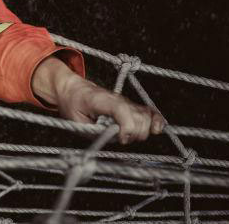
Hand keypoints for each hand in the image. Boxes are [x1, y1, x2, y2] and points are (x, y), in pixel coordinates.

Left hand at [33, 56, 164, 144]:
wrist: (72, 89)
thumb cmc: (72, 103)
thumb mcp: (75, 121)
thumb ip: (93, 131)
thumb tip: (111, 140)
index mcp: (101, 100)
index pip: (123, 111)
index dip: (127, 128)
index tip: (120, 139)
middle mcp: (118, 99)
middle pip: (139, 117)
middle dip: (134, 134)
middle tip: (120, 139)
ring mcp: (125, 102)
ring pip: (146, 116)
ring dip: (142, 131)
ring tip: (127, 136)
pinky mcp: (130, 105)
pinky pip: (149, 112)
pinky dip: (155, 121)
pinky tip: (156, 129)